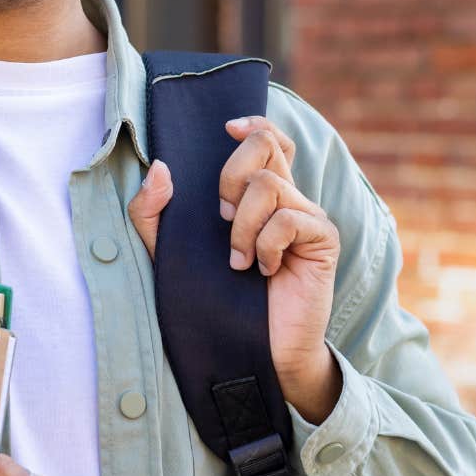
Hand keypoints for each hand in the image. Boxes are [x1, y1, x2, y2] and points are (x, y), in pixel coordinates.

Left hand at [126, 115, 343, 423]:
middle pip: (266, 144)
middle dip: (230, 175)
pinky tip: (263, 271)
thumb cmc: (213, 302)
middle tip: (220, 218)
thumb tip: (160, 166)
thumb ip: (152, 214)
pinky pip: (289, 218)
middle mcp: (284, 199)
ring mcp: (307, 217)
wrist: (248, 352)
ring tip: (238, 263)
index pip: (266, 138)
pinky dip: (265, 245)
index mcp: (254, 196)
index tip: (226, 128)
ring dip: (241, 226)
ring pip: (268, 184)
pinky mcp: (322, 239)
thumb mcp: (168, 255)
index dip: (251, 124)